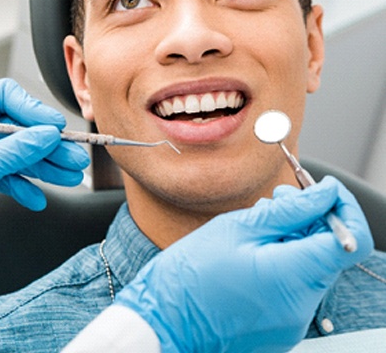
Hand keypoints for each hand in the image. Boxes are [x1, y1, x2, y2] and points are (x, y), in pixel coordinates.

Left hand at [0, 78, 89, 217]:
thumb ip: (13, 151)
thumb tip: (46, 136)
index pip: (5, 97)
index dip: (32, 110)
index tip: (54, 127)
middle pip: (18, 129)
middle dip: (47, 146)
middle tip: (72, 157)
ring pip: (17, 154)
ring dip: (43, 167)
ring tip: (68, 176)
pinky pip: (7, 176)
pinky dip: (23, 187)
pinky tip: (36, 198)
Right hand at [115, 177, 373, 352]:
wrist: (164, 321)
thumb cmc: (190, 274)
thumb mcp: (237, 228)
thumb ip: (289, 211)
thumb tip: (324, 194)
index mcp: (292, 277)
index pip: (351, 240)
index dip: (343, 207)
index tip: (322, 190)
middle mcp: (301, 306)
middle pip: (330, 251)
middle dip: (311, 217)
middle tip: (278, 198)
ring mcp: (292, 320)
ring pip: (312, 265)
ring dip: (295, 237)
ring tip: (258, 222)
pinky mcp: (281, 325)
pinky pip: (296, 284)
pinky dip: (284, 259)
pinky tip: (254, 248)